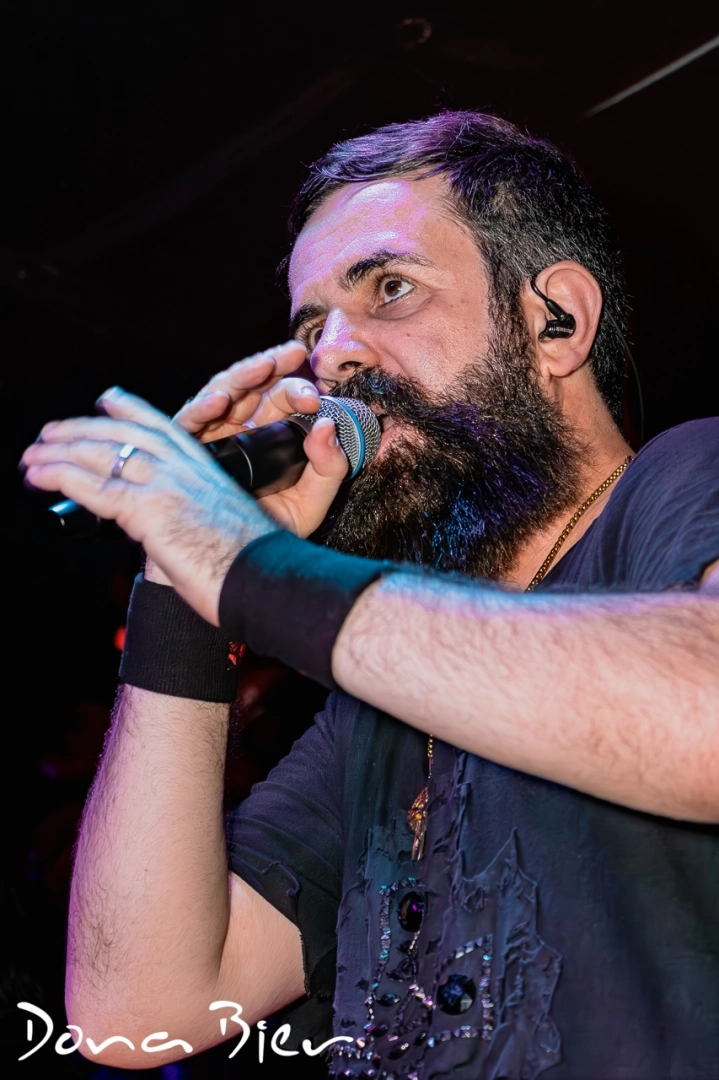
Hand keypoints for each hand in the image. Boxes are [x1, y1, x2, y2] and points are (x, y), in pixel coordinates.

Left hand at [22, 389, 276, 623]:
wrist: (267, 580)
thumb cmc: (253, 566)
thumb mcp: (227, 527)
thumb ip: (195, 516)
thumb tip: (167, 531)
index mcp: (206, 469)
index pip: (162, 427)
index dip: (130, 411)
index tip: (107, 399)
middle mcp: (185, 468)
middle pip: (123, 434)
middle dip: (80, 430)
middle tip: (49, 433)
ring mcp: (167, 484)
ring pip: (102, 453)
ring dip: (58, 452)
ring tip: (31, 457)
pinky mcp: (150, 509)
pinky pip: (95, 485)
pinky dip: (60, 476)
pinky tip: (38, 476)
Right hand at [173, 340, 347, 538]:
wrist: (234, 564)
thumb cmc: (270, 530)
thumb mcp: (311, 501)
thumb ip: (329, 466)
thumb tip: (327, 427)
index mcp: (269, 434)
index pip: (283, 400)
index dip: (298, 391)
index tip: (315, 397)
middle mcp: (239, 428)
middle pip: (252, 387)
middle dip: (271, 366)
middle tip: (292, 354)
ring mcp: (210, 435)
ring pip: (221, 393)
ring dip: (242, 376)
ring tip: (263, 365)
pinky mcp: (184, 449)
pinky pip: (188, 423)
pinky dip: (202, 408)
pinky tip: (219, 402)